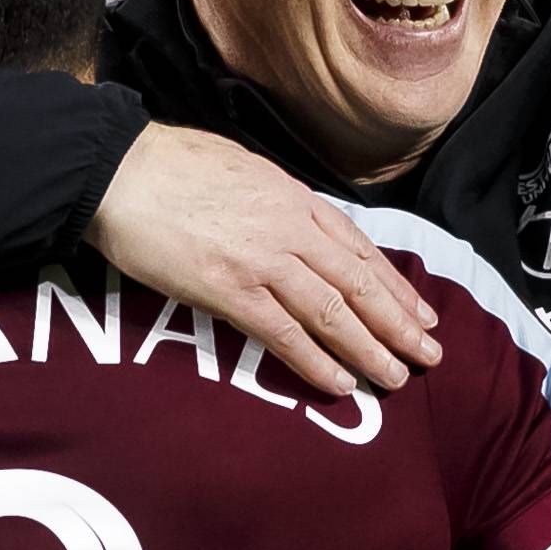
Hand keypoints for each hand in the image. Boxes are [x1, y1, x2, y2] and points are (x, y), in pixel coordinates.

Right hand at [87, 124, 440, 396]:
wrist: (119, 168)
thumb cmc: (174, 166)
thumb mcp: (246, 171)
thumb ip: (280, 203)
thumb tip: (300, 226)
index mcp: (295, 199)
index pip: (361, 250)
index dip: (396, 286)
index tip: (423, 313)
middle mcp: (290, 230)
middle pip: (359, 284)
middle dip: (400, 323)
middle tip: (431, 355)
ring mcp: (263, 261)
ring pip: (333, 312)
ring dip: (370, 349)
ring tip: (397, 378)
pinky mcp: (228, 290)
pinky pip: (284, 333)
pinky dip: (315, 361)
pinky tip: (340, 383)